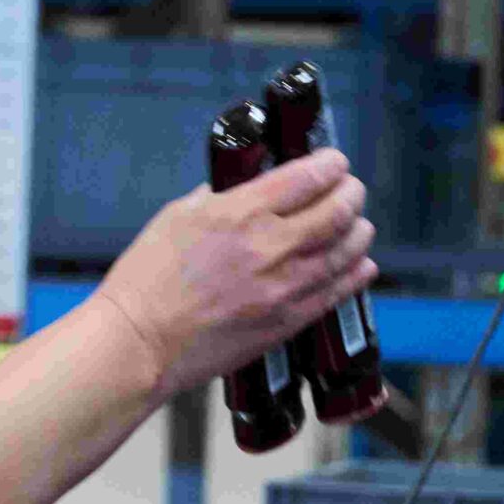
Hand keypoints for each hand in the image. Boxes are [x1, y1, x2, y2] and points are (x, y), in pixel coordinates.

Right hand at [92, 149, 376, 399]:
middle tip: (352, 189)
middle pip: (336, 212)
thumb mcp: (178, 216)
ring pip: (344, 252)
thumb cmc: (147, 280)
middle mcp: (270, 247)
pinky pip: (335, 293)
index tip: (335, 161)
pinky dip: (355, 275)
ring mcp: (283, 287)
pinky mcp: (286, 321)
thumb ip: (220, 198)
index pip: (307, 177)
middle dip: (351, 194)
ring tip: (360, 224)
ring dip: (359, 232)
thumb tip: (244, 190)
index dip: (331, 164)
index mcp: (240, 213)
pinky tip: (362, 265)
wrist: (140, 342)